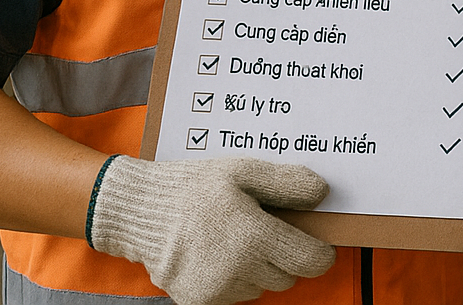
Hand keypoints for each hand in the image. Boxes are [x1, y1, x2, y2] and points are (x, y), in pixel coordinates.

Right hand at [89, 155, 337, 304]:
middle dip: (284, 257)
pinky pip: (235, 296)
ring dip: (258, 269)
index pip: (311, 262)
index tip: (315, 243)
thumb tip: (322, 193)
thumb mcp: (243, 172)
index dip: (319, 253)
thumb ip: (286, 183)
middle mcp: (238, 270)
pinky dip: (234, 280)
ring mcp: (217, 290)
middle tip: (263, 230)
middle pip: (288, 277)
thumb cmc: (195, 187)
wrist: (141, 212)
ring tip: (234, 240)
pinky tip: (217, 255)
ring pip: (262, 288)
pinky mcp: (199, 303)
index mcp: (254, 237)